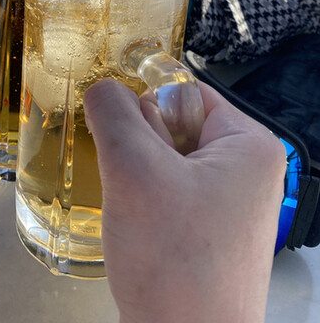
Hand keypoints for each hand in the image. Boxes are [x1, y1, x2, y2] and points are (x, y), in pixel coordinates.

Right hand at [84, 79, 285, 322]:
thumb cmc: (175, 265)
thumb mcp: (135, 170)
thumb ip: (114, 113)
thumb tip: (103, 87)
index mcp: (248, 145)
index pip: (185, 92)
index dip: (146, 103)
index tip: (120, 131)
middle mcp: (244, 171)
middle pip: (173, 125)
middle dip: (139, 147)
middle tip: (135, 185)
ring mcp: (226, 203)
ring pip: (162, 160)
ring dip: (137, 176)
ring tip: (137, 212)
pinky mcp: (206, 230)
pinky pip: (164, 192)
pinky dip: (142, 201)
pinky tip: (140, 228)